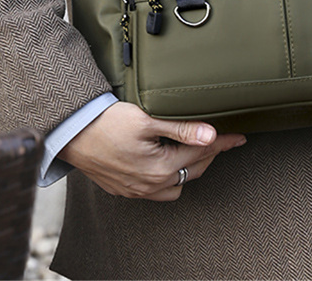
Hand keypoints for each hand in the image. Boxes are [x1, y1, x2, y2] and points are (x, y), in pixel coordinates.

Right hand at [58, 101, 246, 200]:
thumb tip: (210, 134)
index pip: (202, 153)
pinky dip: (170, 179)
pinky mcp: (124, 189)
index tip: (239, 137)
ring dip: (190, 170)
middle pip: (193, 171)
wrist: (72, 133)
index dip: (223, 143)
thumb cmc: (108, 122)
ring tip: (198, 151)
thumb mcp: (148, 120)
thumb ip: (181, 129)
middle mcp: (150, 185)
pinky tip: (169, 164)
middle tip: (223, 140)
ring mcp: (136, 190)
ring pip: (176, 187)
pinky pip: (156, 191)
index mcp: (160, 168)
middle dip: (211, 155)